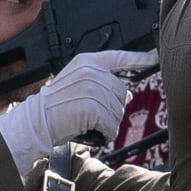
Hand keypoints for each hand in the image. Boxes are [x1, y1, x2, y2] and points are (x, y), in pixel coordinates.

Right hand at [0, 50, 145, 172]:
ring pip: (118, 111)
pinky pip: (112, 125)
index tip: (153, 56)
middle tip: (92, 114)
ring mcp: (92, 88)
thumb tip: (128, 96)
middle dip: (112, 108)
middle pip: (122, 93)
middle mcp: (92, 71)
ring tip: (88, 122)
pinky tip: (93, 131)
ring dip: (108, 123)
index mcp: (87, 61)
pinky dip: (105, 133)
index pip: (118, 58)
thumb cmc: (54, 107)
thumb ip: (100, 84)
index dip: (138, 59)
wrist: (36, 121)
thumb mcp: (76, 84)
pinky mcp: (93, 107)